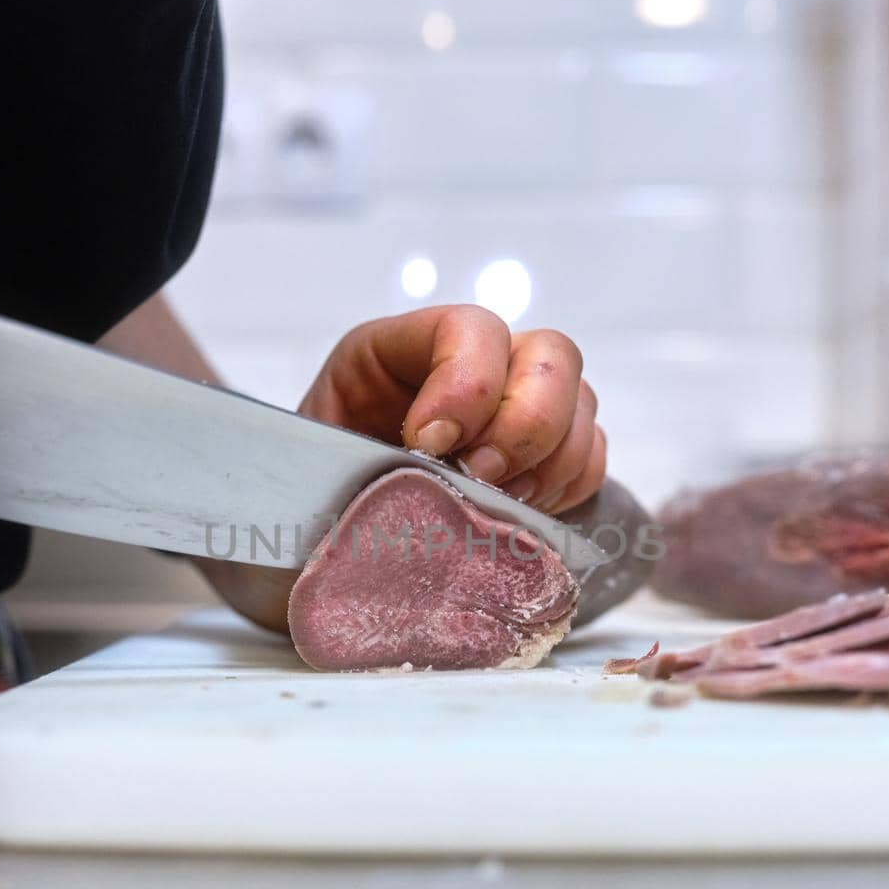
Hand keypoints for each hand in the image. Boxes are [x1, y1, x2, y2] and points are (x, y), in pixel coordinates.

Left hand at [298, 304, 606, 513]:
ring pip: (580, 402)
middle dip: (527, 424)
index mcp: (393, 354)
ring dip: (551, 462)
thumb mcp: (307, 474)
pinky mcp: (539, 460)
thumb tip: (427, 485)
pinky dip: (568, 487)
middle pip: (549, 354)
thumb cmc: (299, 512)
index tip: (428, 446)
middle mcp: (465, 367)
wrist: (304, 559)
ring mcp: (511, 408)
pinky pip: (589, 456)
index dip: (468, 383)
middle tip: (482, 480)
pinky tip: (521, 517)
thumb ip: (359, 469)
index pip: (467, 329)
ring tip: (499, 508)